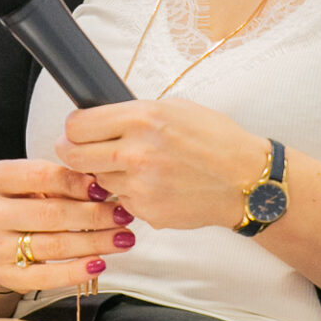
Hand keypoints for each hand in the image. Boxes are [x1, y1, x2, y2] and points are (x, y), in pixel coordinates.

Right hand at [0, 158, 136, 295]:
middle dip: (94, 215)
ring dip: (95, 242)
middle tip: (123, 216)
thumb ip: (62, 181)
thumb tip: (103, 188)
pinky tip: (99, 263)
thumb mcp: (31, 184)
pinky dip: (77, 271)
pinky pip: (47, 277)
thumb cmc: (20, 205)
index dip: (78, 183)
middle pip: (52, 214)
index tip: (105, 189)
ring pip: (54, 245)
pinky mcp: (5, 275)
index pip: (42, 176)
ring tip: (123, 238)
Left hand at [55, 100, 266, 231]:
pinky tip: (155, 184)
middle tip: (81, 150)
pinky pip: (122, 201)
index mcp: (141, 118)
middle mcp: (136, 152)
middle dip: (73, 152)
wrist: (247, 181)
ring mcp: (140, 186)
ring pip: (97, 180)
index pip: (77, 125)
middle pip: (74, 155)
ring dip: (107, 174)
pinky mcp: (147, 211)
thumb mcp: (175, 108)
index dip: (73, 127)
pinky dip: (131, 194)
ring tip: (136, 166)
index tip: (76, 130)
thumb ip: (134, 113)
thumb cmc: (216, 140)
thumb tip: (99, 119)